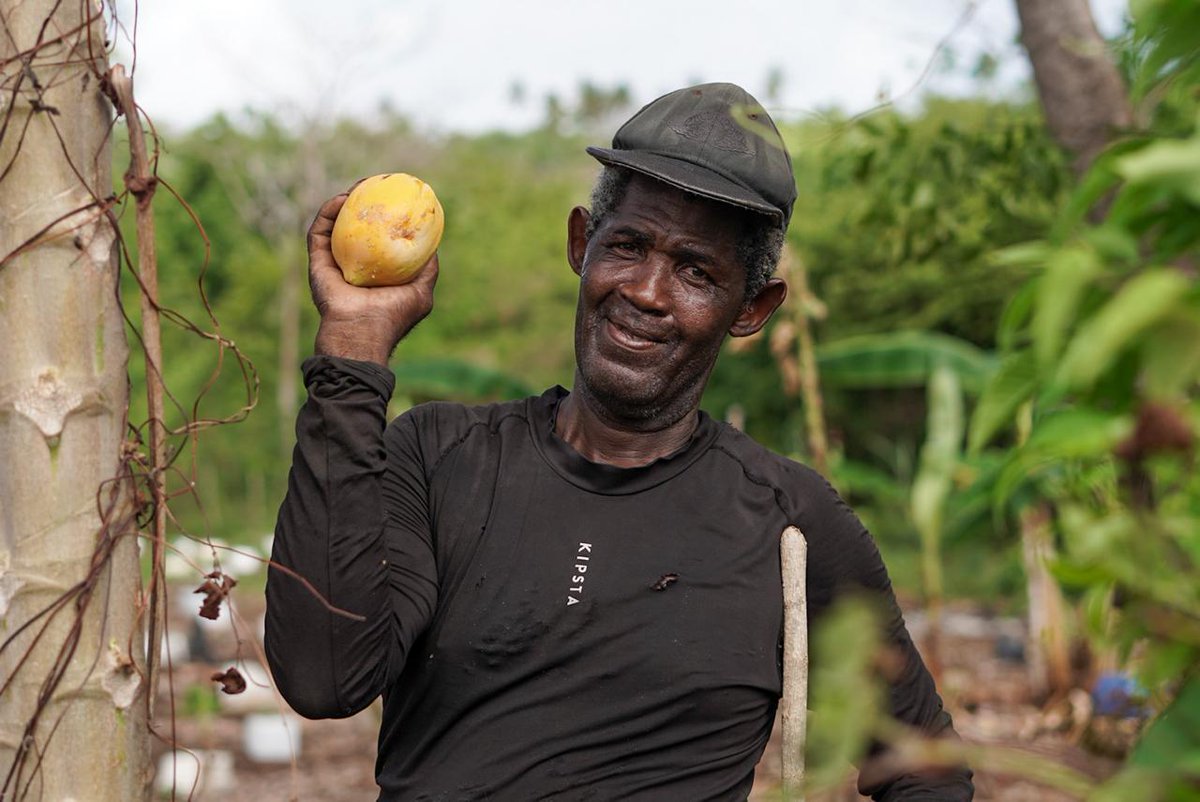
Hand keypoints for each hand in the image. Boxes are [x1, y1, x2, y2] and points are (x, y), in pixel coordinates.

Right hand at [307, 190, 438, 364]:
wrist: (362, 333)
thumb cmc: (393, 316)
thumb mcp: (421, 291)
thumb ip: (428, 269)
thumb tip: (434, 245)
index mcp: (374, 272)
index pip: (378, 238)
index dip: (386, 216)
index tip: (395, 198)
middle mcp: (352, 265)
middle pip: (355, 227)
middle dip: (363, 203)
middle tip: (374, 185)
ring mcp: (332, 263)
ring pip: (334, 224)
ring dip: (344, 202)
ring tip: (358, 186)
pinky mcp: (316, 262)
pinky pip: (319, 231)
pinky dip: (327, 213)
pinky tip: (341, 199)